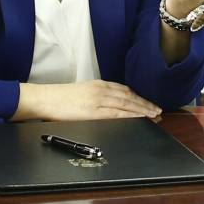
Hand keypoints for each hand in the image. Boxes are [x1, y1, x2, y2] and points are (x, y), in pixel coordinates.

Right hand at [14, 80, 161, 121]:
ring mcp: (98, 100)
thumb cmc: (59, 99)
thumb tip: (110, 106)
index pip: (125, 90)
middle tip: (158, 111)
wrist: (44, 99)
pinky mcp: (93, 111)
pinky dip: (130, 116)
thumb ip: (97, 98)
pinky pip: (116, 113)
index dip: (139, 98)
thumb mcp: (82, 93)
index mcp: (98, 85)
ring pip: (126, 105)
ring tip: (154, 116)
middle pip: (129, 97)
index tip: (150, 104)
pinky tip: (138, 119)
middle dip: (145, 105)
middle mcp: (101, 90)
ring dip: (142, 110)